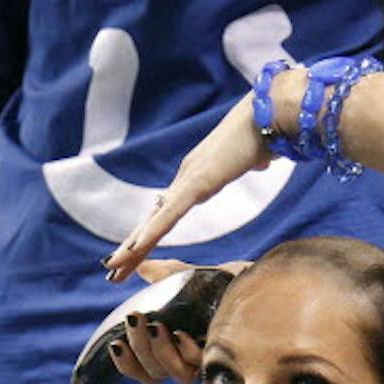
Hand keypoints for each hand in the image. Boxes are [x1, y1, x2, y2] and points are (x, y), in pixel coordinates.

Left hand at [103, 93, 278, 281]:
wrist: (273, 110)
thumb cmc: (267, 129)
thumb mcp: (256, 155)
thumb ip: (252, 161)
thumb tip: (261, 161)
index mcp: (196, 177)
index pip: (166, 214)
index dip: (149, 236)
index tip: (134, 256)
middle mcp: (185, 178)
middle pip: (152, 221)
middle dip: (131, 249)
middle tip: (110, 273)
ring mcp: (189, 180)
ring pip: (154, 221)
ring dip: (133, 247)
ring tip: (112, 268)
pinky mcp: (198, 181)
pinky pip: (171, 213)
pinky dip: (152, 231)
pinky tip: (136, 248)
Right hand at [104, 260, 249, 383]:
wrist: (251, 280)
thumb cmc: (220, 282)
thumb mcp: (185, 277)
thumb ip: (161, 275)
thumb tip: (139, 266)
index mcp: (171, 350)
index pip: (142, 371)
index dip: (126, 364)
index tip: (115, 344)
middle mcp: (187, 361)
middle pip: (154, 373)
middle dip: (139, 348)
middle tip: (134, 318)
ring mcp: (206, 361)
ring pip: (176, 375)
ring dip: (160, 352)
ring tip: (155, 326)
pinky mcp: (224, 356)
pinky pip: (201, 365)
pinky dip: (186, 351)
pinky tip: (181, 333)